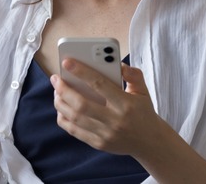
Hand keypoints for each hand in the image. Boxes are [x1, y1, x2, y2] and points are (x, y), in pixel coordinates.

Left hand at [50, 58, 165, 157]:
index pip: (99, 84)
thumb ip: (133, 74)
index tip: (66, 62)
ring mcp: (106, 134)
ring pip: (75, 118)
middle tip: (55, 78)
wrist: (150, 142)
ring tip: (56, 91)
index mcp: (126, 103)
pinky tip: (61, 108)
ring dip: (60, 103)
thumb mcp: (143, 90)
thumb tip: (118, 64)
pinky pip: (75, 131)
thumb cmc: (143, 111)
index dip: (81, 72)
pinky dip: (64, 118)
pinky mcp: (99, 144)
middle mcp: (115, 120)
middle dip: (64, 89)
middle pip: (82, 104)